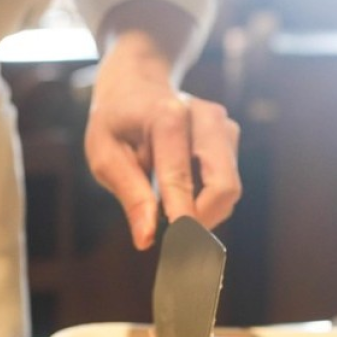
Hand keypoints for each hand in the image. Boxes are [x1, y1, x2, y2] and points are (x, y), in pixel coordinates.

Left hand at [86, 31, 240, 249]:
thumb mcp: (105, 155)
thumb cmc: (116, 122)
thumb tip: (147, 239)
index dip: (184, 220)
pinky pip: (226, 182)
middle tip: (176, 242)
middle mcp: (204, 117)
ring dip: (203, 211)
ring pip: (229, 188)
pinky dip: (206, 199)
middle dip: (203, 222)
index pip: (181, 179)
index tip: (182, 253)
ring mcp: (223, 125)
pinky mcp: (231, 136)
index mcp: (167, 117)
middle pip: (224, 186)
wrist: (137, 83)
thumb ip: (130, 195)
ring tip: (169, 209)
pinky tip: (181, 192)